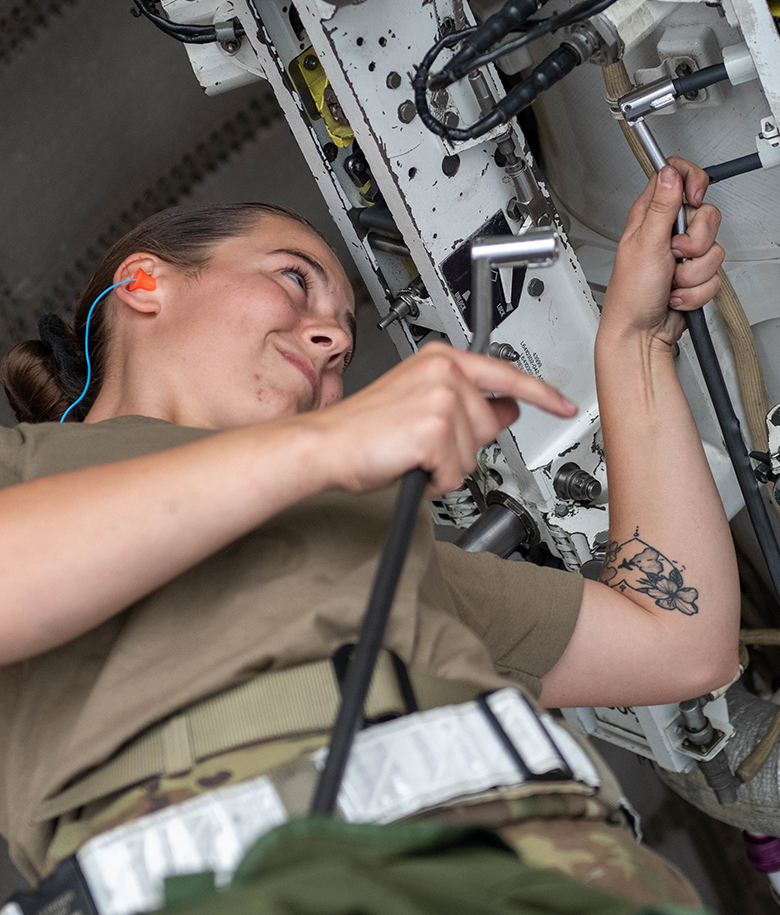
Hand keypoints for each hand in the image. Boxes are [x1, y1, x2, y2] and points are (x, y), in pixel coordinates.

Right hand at [311, 341, 577, 496]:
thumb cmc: (363, 430)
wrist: (324, 446)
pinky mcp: (434, 429)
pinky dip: (433, 481)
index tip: (564, 405)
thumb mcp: (420, 403)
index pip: (506, 375)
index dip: (542, 394)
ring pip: (474, 454)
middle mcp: (444, 371)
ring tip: (410, 453)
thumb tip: (507, 408)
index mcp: (440, 359)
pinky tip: (409, 465)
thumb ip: (466, 402)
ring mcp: (441, 399)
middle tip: (423, 443)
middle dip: (463, 446)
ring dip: (445, 466)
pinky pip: (455, 475)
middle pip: (491, 424)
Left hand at [601, 156, 723, 348]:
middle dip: (695, 242)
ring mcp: (682, 255)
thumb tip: (669, 172)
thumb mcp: (644, 244)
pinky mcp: (694, 276)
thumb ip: (661, 207)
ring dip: (693, 273)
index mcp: (649, 216)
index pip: (677, 175)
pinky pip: (714, 276)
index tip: (694, 198)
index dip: (692, 180)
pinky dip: (696, 291)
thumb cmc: (630, 295)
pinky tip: (675, 295)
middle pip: (706, 214)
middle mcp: (667, 232)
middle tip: (673, 255)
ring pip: (714, 249)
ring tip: (670, 281)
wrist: (639, 333)